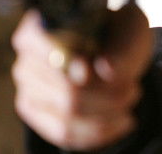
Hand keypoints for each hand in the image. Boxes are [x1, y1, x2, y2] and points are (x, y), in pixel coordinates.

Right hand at [11, 6, 152, 150]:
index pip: (42, 48)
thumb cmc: (121, 35)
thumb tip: (105, 69)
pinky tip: (123, 121)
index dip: (64, 63)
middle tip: (134, 89)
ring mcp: (29, 92)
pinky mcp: (39, 117)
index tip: (89, 71)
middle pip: (64, 90)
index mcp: (41, 27)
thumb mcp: (132, 30)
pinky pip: (66, 134)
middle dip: (106, 95)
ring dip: (107, 113)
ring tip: (131, 100)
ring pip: (68, 115)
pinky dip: (101, 130)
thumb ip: (122, 47)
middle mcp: (27, 61)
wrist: (117, 55)